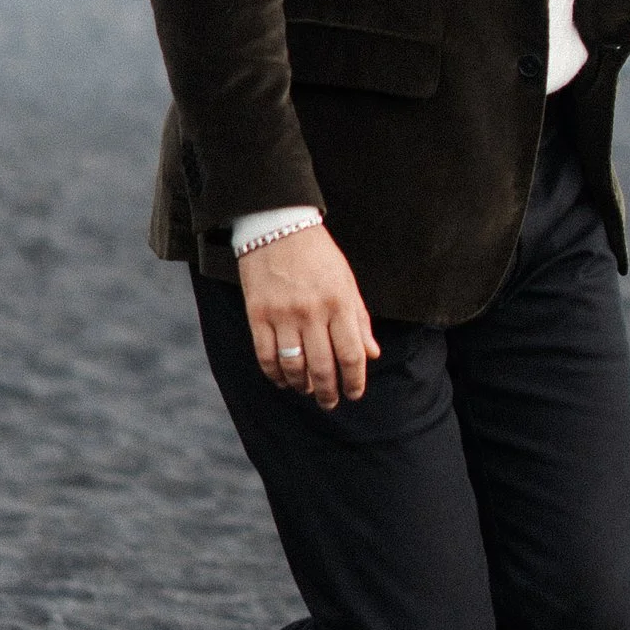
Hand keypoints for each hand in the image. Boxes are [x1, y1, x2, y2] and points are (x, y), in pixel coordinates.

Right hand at [239, 225, 379, 407]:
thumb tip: (372, 354)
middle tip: (330, 402)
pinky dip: (275, 374)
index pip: (351, 354)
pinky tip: (283, 380)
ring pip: (294, 367)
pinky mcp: (258, 315)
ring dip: (302, 386)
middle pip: (323, 367)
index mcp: (339, 303)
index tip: (354, 393)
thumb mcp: (347, 282)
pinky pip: (266, 356)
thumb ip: (359, 320)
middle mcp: (313, 312)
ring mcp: (283, 315)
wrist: (278, 226)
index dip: (355, 380)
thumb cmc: (318, 255)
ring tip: (307, 390)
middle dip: (328, 392)